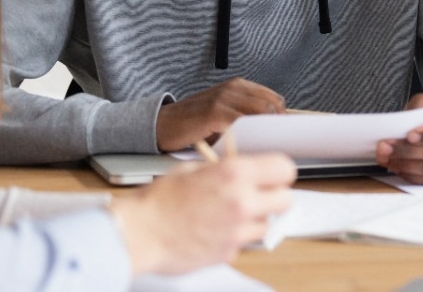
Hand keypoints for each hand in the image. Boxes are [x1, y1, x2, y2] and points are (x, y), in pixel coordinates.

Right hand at [111, 153, 295, 274]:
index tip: (274, 176)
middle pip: (285, 200)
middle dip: (273, 198)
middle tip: (257, 197)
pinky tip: (213, 232)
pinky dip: (234, 239)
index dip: (280, 173)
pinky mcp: (228, 252)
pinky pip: (243, 243)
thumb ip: (223, 171)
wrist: (137, 233)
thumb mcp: (192, 170)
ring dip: (254, 220)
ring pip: (267, 225)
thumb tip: (243, 171)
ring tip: (229, 216)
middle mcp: (242, 201)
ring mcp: (237, 230)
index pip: (284, 169)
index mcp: (235, 174)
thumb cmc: (157, 201)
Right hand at [155, 78, 284, 151]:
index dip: (281, 118)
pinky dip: (248, 135)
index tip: (283, 135)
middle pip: (271, 105)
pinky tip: (246, 146)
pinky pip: (240, 122)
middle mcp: (233, 88)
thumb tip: (273, 135)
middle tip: (277, 144)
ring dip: (266, 131)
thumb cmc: (195, 124)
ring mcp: (223, 98)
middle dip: (277, 126)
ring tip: (265, 147)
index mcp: (239, 86)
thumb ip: (246, 118)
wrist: (163, 124)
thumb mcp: (225, 115)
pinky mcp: (213, 112)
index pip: (275, 99)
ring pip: (260, 112)